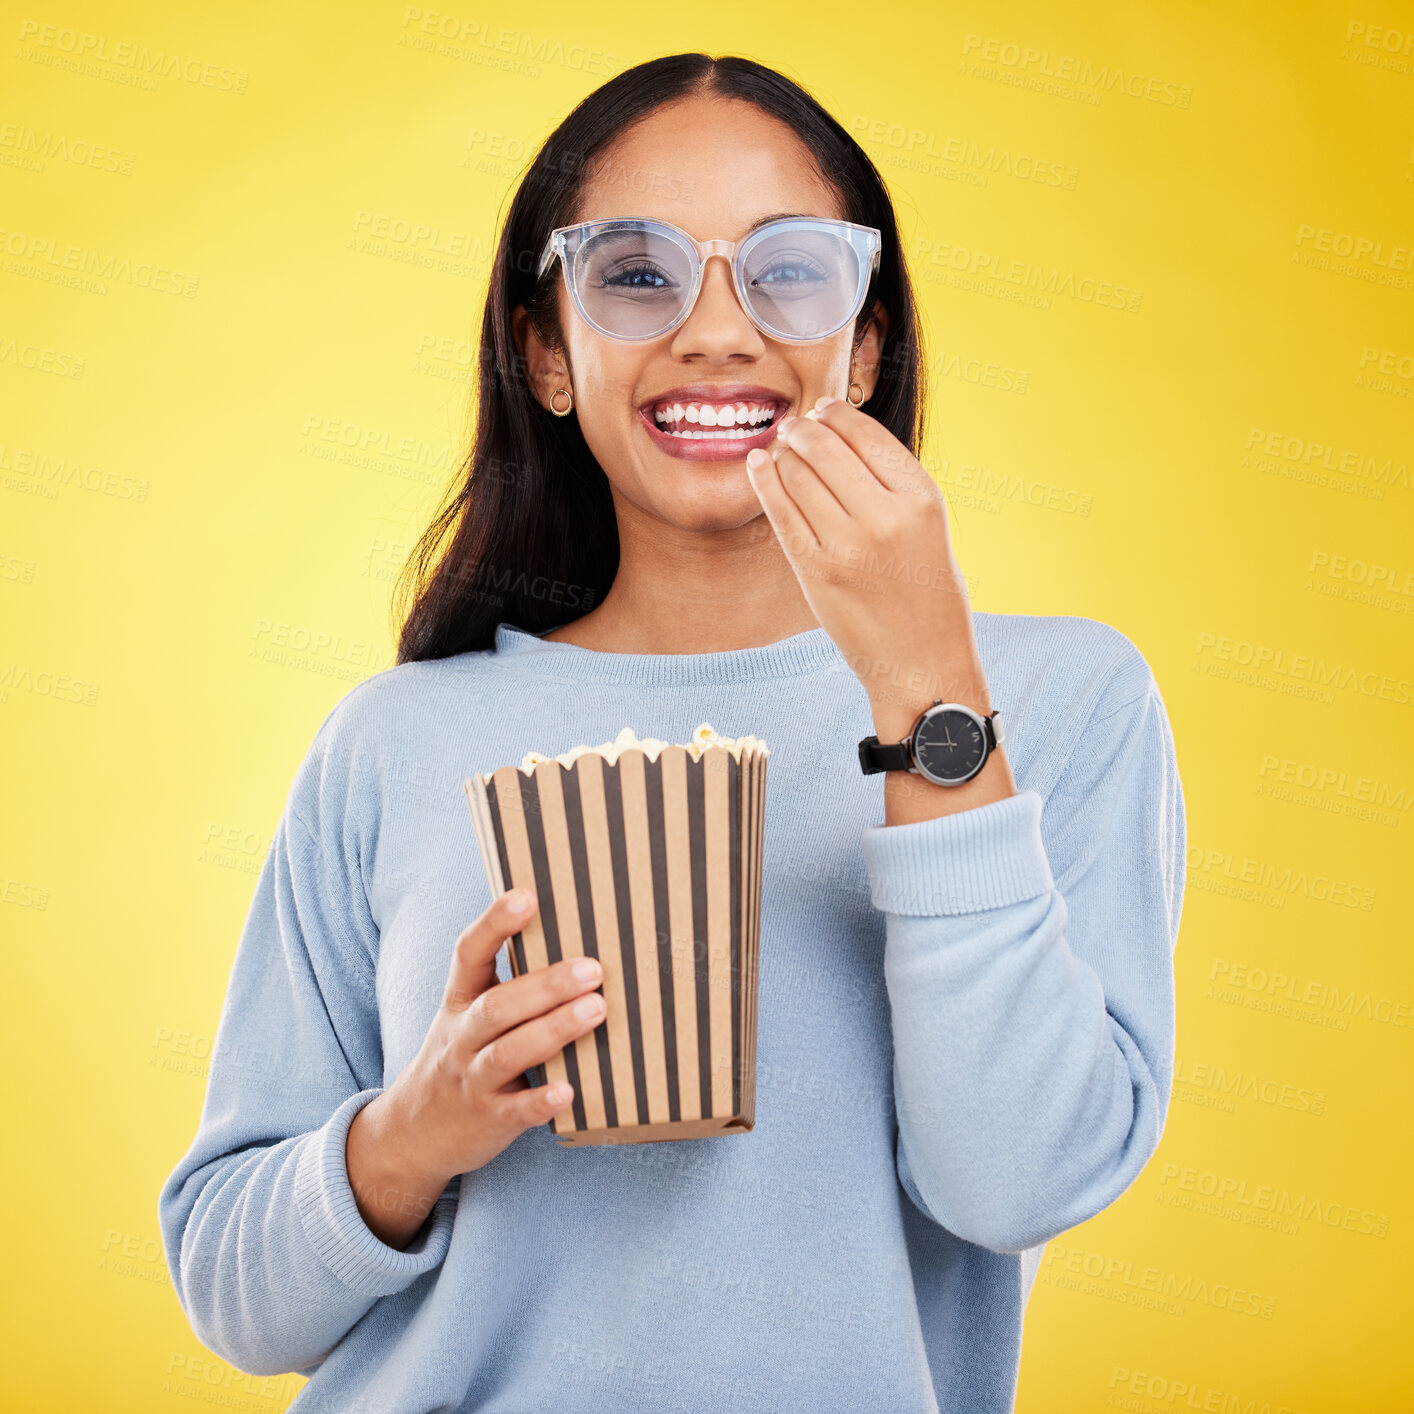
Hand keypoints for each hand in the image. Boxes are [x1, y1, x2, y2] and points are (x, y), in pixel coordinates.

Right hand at [345, 888, 604, 1247]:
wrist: (410, 1134)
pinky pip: (514, 1110)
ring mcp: (472, 1079)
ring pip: (508, 1053)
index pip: (468, 954)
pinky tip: (570, 1090)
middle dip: (546, 985)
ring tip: (596, 1010)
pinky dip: (541, 1101)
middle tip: (593, 968)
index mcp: (459, 1001)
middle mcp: (462, 1037)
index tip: (527, 896)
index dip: (494, 924)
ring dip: (553, 1030)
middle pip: (498, 1006)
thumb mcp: (468, 1016)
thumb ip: (511, 985)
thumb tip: (573, 940)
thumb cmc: (461, 1058)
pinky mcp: (488, 1120)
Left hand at [745, 397, 989, 718]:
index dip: (836, 414)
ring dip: (782, 454)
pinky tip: (759, 465)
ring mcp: (849, 545)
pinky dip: (764, 481)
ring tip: (779, 450)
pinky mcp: (816, 572)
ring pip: (798, 475)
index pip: (867, 434)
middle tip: (793, 427)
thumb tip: (839, 436)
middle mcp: (887, 516)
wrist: (924, 665)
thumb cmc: (928, 596)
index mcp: (923, 498)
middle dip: (803, 429)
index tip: (822, 409)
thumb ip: (892, 485)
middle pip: (827, 448)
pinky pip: (781, 512)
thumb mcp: (929, 527)